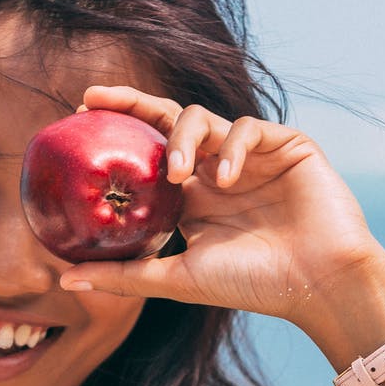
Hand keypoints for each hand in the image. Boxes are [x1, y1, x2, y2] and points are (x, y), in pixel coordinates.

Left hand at [57, 87, 384, 330]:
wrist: (320, 286)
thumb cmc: (253, 285)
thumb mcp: (177, 279)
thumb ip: (124, 275)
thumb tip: (64, 281)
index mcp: (194, 197)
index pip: (149, 150)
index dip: (117, 128)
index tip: (79, 112)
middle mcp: (219, 169)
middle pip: (169, 120)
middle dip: (133, 103)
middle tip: (96, 100)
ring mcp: (253, 155)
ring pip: (205, 120)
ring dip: (184, 140)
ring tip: (178, 175)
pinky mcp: (288, 146)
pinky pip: (249, 128)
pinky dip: (234, 148)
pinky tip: (227, 179)